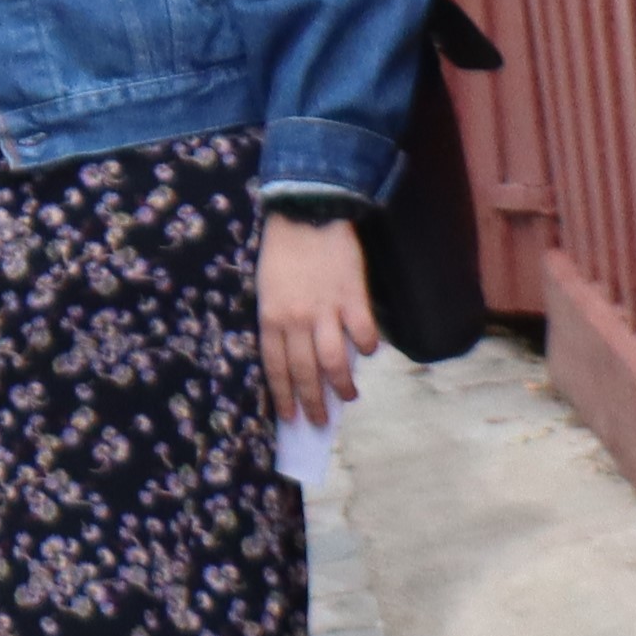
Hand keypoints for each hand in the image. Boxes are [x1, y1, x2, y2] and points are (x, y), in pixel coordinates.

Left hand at [261, 210, 383, 427]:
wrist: (306, 214)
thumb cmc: (282, 253)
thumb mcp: (268, 291)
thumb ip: (280, 323)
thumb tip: (297, 358)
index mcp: (271, 318)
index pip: (275, 369)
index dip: (284, 396)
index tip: (290, 419)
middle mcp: (296, 320)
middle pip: (305, 373)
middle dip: (313, 402)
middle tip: (321, 421)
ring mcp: (325, 310)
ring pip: (334, 361)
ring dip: (343, 385)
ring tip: (349, 396)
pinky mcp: (352, 298)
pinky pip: (363, 333)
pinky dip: (367, 347)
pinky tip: (368, 353)